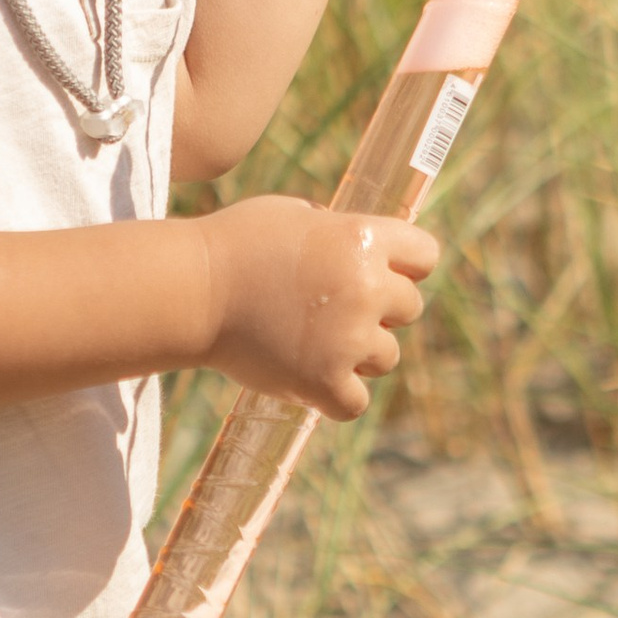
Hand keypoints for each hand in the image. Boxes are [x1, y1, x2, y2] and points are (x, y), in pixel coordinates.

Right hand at [196, 195, 439, 418]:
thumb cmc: (233, 245)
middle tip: (334, 310)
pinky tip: (310, 378)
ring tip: (315, 343)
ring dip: (360, 354)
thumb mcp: (293, 215)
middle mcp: (366, 287)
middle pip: (410, 307)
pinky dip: (336, 396)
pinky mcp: (324, 382)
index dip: (407, 264)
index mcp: (362, 238)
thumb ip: (335, 231)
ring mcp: (348, 339)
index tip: (384, 272)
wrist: (191, 291)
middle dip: (379, 309)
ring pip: (387, 356)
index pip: (426, 255)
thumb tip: (358, 246)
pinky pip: (356, 402)